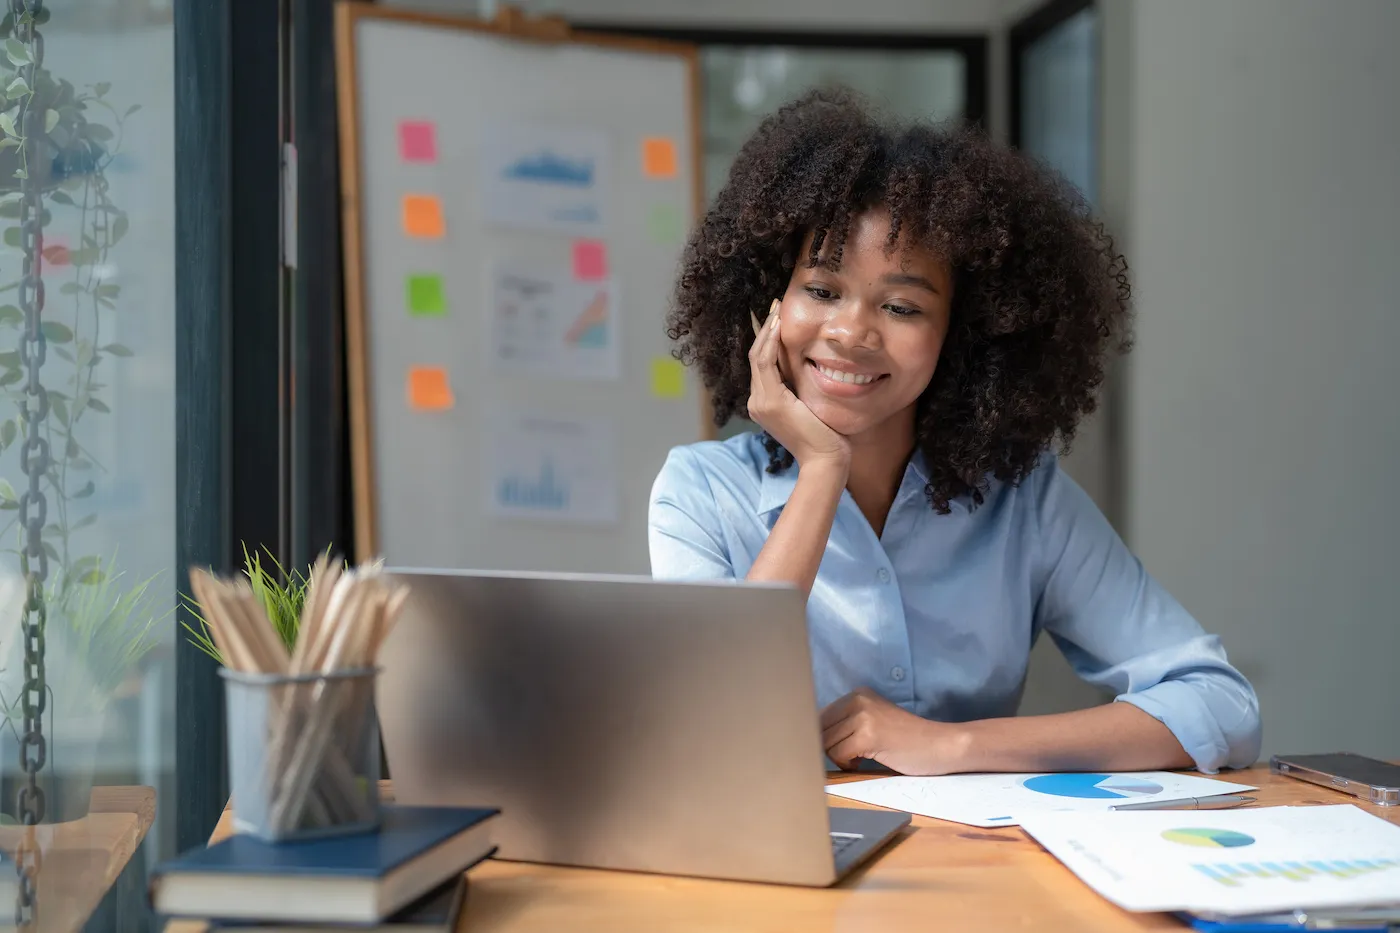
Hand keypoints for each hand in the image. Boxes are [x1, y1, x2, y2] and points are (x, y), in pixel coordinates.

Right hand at [747, 299, 849, 469]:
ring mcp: (761, 403)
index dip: (767, 338)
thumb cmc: (826, 436)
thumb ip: (802, 387)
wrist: (826, 460)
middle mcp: (757, 402)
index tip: (777, 317)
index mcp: (765, 403)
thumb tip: (808, 363)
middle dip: (764, 328)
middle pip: (755, 356)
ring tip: (777, 309)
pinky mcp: (770, 402)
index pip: (762, 364)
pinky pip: (765, 364)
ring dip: (767, 330)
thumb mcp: (810, 404)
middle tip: (775, 304)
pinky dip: (770, 344)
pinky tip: (778, 327)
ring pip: (757, 357)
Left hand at [820, 687, 971, 775]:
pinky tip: (863, 763)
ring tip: (861, 759)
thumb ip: (846, 723)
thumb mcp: (874, 721)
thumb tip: (811, 736)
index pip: (820, 715)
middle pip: (820, 730)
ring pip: (827, 744)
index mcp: (857, 694)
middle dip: (829, 748)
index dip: (821, 737)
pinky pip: (839, 755)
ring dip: (840, 758)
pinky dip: (847, 765)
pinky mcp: (868, 735)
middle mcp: (857, 700)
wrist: (939, 746)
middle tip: (851, 757)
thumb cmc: (907, 740)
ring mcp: (862, 716)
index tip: (832, 749)